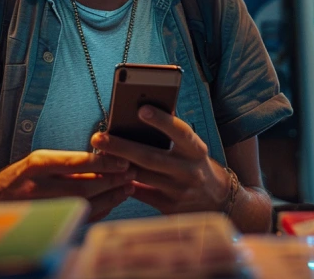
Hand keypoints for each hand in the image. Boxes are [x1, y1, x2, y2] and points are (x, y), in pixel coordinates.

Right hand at [0, 149, 135, 221]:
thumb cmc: (17, 179)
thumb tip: (101, 159)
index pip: (76, 163)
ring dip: (110, 196)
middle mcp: (39, 187)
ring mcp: (42, 208)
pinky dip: (99, 210)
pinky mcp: (46, 223)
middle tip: (132, 174)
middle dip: (111, 181)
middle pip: (84, 186)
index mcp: (37, 165)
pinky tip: (112, 201)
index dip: (103, 163)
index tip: (123, 160)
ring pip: (84, 204)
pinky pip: (78, 217)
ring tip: (128, 187)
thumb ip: (65, 163)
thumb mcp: (37, 162)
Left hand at [90, 106, 229, 214]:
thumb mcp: (191, 147)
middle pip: (150, 157)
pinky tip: (107, 174)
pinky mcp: (168, 206)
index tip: (141, 109)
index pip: (180, 132)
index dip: (162, 121)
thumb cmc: (195, 163)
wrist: (216, 199)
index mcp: (196, 150)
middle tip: (99, 138)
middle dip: (122, 147)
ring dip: (117, 165)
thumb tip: (145, 106)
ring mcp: (178, 191)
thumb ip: (172, 130)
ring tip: (97, 154)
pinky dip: (122, 182)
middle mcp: (189, 170)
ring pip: (141, 176)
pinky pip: (139, 194)